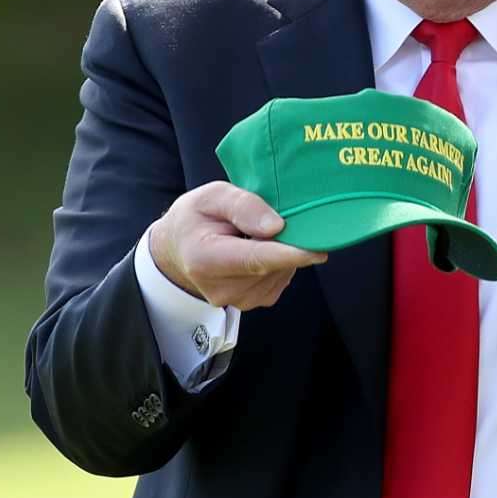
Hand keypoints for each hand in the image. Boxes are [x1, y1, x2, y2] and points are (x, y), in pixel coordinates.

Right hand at [147, 181, 326, 309]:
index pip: (255, 259)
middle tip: (276, 218)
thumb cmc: (196, 218)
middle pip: (273, 265)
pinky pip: (281, 278)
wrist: (179, 249)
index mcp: (205, 259)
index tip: (318, 250)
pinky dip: (281, 261)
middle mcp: (221, 288)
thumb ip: (242, 206)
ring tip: (258, 234)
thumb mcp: (212, 196)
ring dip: (283, 251)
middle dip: (287, 242)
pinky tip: (263, 248)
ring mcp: (238, 299)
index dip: (289, 254)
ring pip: (282, 272)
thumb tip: (276, 226)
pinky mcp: (253, 301)